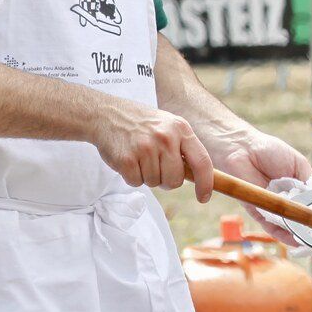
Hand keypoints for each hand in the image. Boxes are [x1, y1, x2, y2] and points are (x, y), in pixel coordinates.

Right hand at [88, 99, 214, 200]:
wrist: (106, 114)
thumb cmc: (141, 124)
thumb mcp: (168, 125)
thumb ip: (183, 147)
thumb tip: (199, 177)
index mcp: (181, 128)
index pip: (202, 162)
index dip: (205, 184)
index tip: (203, 197)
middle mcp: (165, 137)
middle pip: (175, 180)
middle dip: (166, 180)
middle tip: (154, 166)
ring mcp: (145, 148)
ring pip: (154, 183)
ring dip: (146, 176)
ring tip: (138, 157)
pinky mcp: (127, 159)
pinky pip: (136, 182)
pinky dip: (131, 176)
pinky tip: (128, 159)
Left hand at [201, 123, 311, 247]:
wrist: (242, 149)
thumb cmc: (269, 151)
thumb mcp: (298, 165)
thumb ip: (311, 183)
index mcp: (298, 188)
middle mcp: (287, 201)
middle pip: (304, 219)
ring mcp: (274, 208)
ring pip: (291, 226)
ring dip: (303, 235)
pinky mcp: (259, 212)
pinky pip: (273, 227)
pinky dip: (284, 235)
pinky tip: (297, 240)